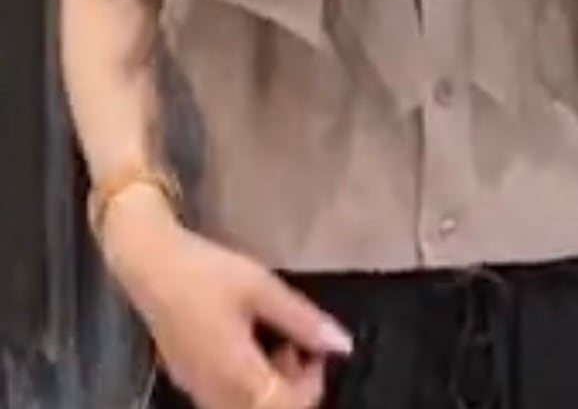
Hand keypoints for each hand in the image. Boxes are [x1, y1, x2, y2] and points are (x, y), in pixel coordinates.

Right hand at [102, 193, 350, 408]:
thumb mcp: (262, 288)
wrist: (151, 265)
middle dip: (292, 387)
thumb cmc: (209, 272)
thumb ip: (303, 320)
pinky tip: (251, 346)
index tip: (316, 351)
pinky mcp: (186, 381)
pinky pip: (226, 399)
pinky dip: (249, 383)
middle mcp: (213, 392)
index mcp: (236, 373)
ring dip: (271, 386)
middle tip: (297, 343)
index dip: (310, 387)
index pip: (284, 407)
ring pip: (245, 408)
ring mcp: (196, 389)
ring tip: (276, 342)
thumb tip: (344, 345)